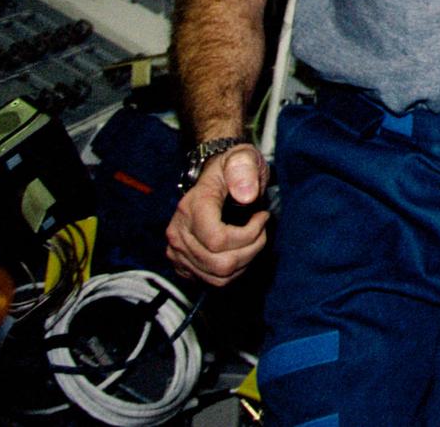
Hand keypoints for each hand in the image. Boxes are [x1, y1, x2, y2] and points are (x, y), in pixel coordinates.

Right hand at [165, 144, 269, 286]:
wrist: (215, 176)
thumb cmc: (232, 167)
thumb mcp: (243, 158)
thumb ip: (244, 170)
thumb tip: (246, 196)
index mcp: (191, 207)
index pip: (219, 240)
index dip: (249, 234)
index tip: (262, 216)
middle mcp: (178, 233)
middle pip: (221, 263)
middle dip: (252, 250)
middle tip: (262, 229)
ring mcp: (177, 251)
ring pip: (218, 277)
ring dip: (245, 262)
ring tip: (253, 239)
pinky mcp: (182, 264)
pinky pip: (212, 282)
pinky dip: (233, 272)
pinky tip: (241, 250)